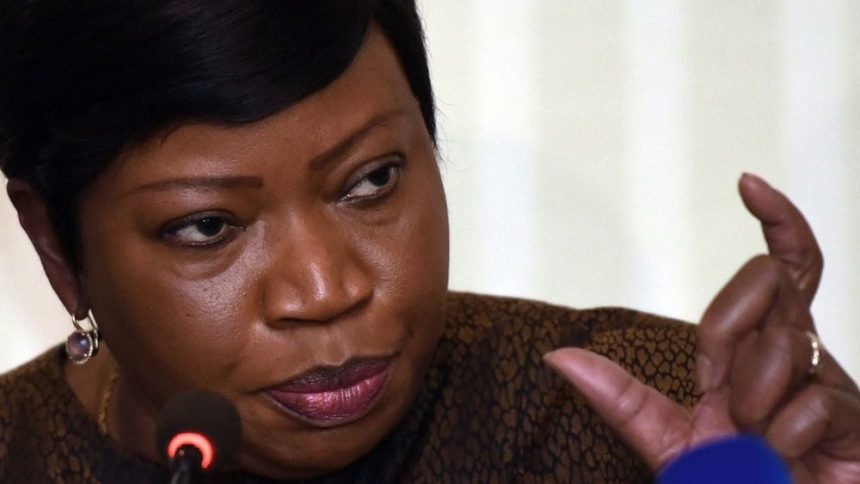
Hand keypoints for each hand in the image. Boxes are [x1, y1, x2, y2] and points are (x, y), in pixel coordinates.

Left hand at [544, 174, 859, 482]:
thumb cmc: (733, 482)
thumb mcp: (666, 441)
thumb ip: (620, 399)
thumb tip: (556, 357)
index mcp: (758, 349)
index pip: (780, 267)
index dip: (776, 218)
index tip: (745, 182)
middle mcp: (799, 353)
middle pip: (769, 281)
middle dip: (725, 332)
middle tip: (718, 393)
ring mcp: (831, 384)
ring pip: (783, 345)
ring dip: (751, 404)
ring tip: (755, 443)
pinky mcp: (857, 422)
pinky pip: (811, 404)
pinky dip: (780, 441)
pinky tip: (785, 460)